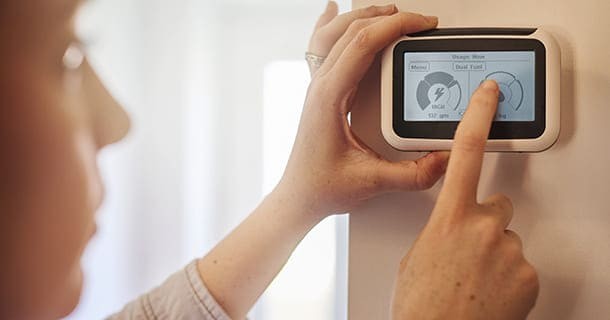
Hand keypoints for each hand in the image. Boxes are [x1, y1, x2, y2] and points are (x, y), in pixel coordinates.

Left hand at [276, 8, 446, 218]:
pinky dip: (329, 26)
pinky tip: (331, 14)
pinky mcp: (320, 93)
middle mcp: (320, 86)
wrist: (298, 196)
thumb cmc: (322, 186)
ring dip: (363, 17)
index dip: (395, 27)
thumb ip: (412, 174)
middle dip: (388, 18)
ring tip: (390, 11)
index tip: (422, 24)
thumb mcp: (371, 182)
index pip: (363, 44)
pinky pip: (320, 48)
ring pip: (335, 35)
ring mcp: (317, 87)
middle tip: (420, 22)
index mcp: (329, 97)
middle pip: (351, 32)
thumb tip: (445, 160)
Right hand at [391, 81, 539, 319]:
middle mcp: (483, 227)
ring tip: (475, 280)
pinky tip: (489, 291)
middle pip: (496, 206)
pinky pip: (520, 265)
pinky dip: (509, 276)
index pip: (465, 152)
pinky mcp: (529, 275)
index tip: (489, 94)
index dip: (478, 116)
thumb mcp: (418, 255)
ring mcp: (509, 251)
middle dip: (485, 222)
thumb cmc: (420, 304)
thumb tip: (454, 229)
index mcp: (449, 217)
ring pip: (507, 238)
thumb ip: (441, 230)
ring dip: (494, 254)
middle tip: (467, 251)